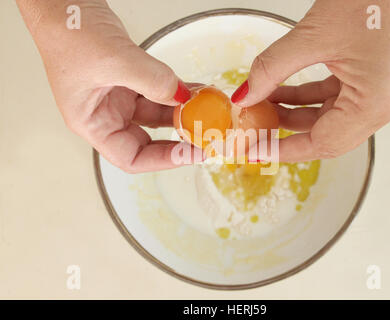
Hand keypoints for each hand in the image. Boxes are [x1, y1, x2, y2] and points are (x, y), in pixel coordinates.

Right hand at [17, 0, 192, 172]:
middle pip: (148, 139)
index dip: (163, 160)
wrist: (63, 0)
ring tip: (207, 107)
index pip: (131, 158)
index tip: (191, 152)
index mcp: (92, 123)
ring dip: (182, 110)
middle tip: (206, 135)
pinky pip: (159, 91)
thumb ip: (153, 81)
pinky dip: (178, 91)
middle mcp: (105, 114)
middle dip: (178, 137)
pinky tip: (196, 89)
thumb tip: (183, 97)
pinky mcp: (128, 79)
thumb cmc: (67, 30)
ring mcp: (118, 97)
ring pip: (157, 113)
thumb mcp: (114, 60)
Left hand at [232, 0, 389, 161]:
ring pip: (328, 118)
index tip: (257, 151)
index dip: (285, 150)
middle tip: (255, 131)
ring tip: (261, 105)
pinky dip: (306, 98)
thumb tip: (244, 96)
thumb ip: (271, 70)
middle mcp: (385, 104)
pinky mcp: (374, 80)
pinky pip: (334, 99)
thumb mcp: (312, 36)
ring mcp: (381, 93)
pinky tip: (280, 92)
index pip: (323, 143)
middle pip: (327, 135)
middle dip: (287, 133)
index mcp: (377, 102)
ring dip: (293, 113)